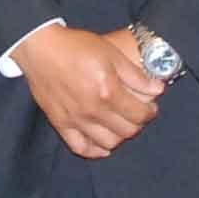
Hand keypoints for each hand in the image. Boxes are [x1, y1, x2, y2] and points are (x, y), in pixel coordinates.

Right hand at [13, 24, 162, 158]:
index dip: (150, 112)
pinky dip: (95, 150)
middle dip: (137, 124)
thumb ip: (136, 76)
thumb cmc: (76, 46)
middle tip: (136, 114)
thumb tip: (158, 90)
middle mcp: (93, 109)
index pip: (139, 114)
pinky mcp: (60, 123)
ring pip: (108, 142)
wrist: (40, 47)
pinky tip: (102, 143)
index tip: (150, 108)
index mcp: (108, 91)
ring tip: (120, 124)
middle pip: (127, 131)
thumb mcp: (111, 53)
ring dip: (119, 136)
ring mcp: (75, 119)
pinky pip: (80, 147)